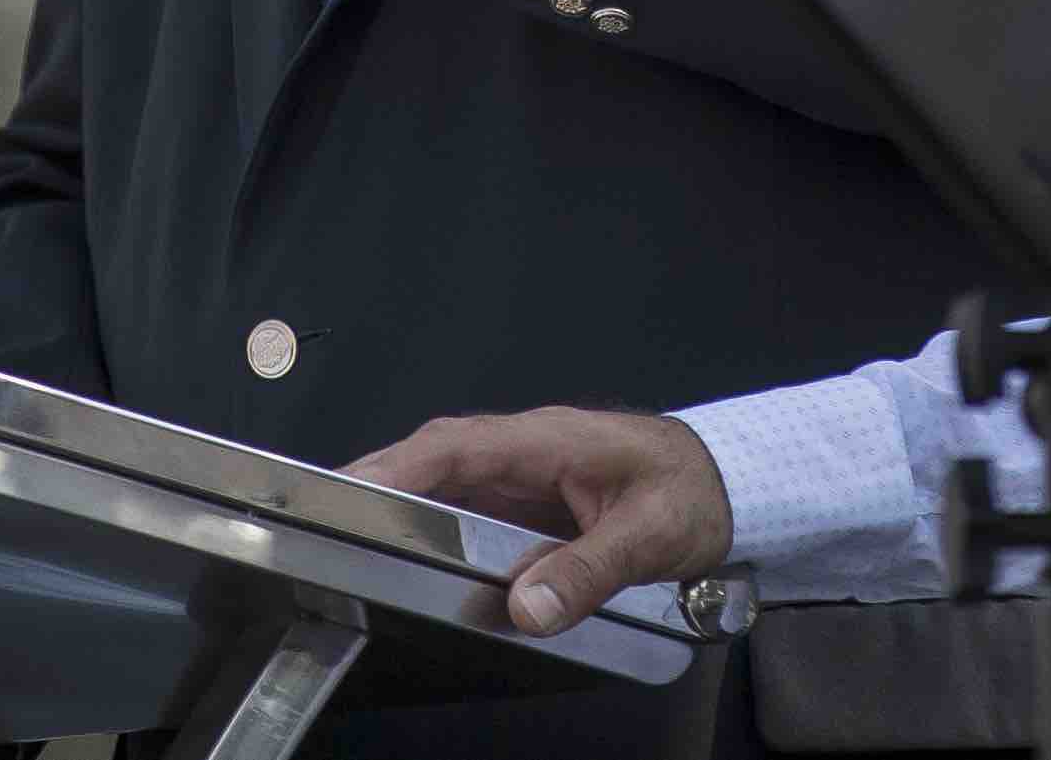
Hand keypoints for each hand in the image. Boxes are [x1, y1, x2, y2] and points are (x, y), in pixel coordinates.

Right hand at [347, 408, 735, 635]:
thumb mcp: (649, 536)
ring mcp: (523, 474)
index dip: (395, 467)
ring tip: (350, 540)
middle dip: (377, 485)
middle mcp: (523, 450)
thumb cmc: (692, 493)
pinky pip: (470, 510)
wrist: (729, 483)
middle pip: (433, 461)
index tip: (349, 491)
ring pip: (446, 485)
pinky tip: (415, 557)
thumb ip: (587, 571)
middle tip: (321, 519)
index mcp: (544, 440)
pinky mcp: (529, 501)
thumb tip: (525, 610)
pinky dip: (437, 529)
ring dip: (401, 509)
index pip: (453, 446)